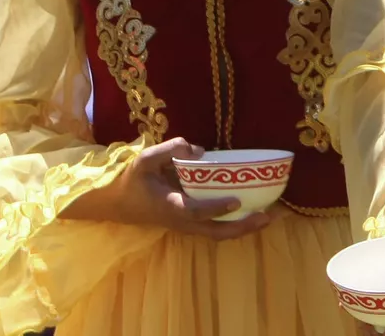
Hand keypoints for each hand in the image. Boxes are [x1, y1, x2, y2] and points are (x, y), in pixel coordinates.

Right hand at [60, 138, 276, 238]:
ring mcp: (185, 225)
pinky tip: (253, 213)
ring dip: (243, 228)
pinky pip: (215, 229)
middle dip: (243, 226)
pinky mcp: (189, 223)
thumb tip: (197, 151)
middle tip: (269, 216)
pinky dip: (235, 224)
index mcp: (169, 206)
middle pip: (215, 232)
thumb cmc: (131, 180)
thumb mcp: (144, 159)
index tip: (236, 201)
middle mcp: (180, 221)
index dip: (216, 207)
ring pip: (217, 233)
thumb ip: (168, 150)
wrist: (115, 203)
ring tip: (270, 216)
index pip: (195, 210)